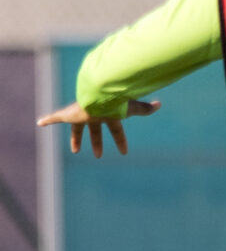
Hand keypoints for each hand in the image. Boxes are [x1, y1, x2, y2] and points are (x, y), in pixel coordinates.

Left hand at [38, 99, 157, 157]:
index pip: (115, 130)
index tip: (123, 152)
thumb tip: (159, 104)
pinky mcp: (69, 114)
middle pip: (94, 131)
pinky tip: (40, 123)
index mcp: (108, 116)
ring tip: (75, 150)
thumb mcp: (132, 109)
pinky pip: (56, 117)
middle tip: (96, 154)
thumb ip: (144, 109)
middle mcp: (94, 116)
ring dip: (76, 139)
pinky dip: (48, 120)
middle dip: (95, 142)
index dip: (120, 141)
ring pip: (77, 128)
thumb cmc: (115, 102)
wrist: (98, 96)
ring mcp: (81, 116)